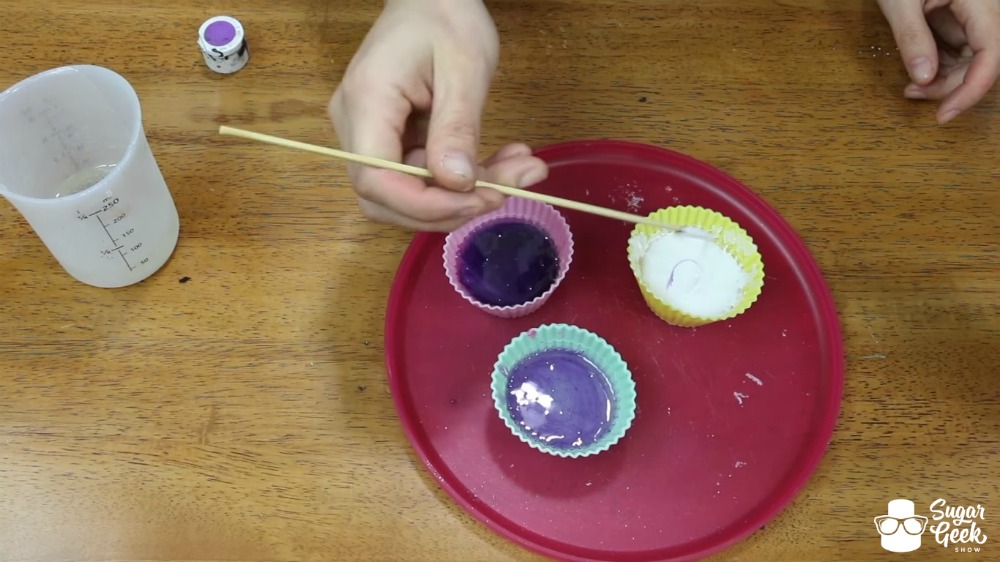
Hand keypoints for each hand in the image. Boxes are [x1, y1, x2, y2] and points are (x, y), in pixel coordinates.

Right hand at [328, 0, 547, 230]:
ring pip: (408, 195)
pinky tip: (504, 162)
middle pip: (387, 198)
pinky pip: (422, 177)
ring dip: (464, 197)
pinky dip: (464, 179)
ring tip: (518, 171)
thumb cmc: (445, 17)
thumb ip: (458, 128)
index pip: (377, 180)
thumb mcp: (464, 68)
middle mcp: (356, 126)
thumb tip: (459, 184)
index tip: (480, 200)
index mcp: (366, 102)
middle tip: (506, 191)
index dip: (425, 204)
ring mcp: (370, 136)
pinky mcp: (391, 140)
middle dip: (449, 207)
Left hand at [877, 0, 999, 123]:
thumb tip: (923, 79)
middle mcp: (987, 8)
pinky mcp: (962, 16)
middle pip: (984, 60)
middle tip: (913, 94)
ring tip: (910, 86)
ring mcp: (975, 12)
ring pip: (973, 57)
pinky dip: (940, 64)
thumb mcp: (899, 2)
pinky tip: (918, 72)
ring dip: (945, 78)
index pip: (991, 55)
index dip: (970, 90)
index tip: (944, 115)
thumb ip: (912, 38)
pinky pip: (960, 47)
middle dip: (951, 85)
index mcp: (982, 1)